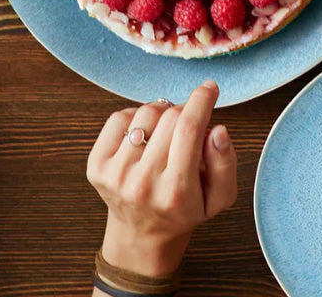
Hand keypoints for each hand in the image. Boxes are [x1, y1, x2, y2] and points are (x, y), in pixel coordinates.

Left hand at [86, 81, 236, 276]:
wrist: (142, 233)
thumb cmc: (183, 211)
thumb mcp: (218, 198)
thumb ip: (225, 163)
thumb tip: (217, 129)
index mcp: (176, 191)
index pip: (188, 129)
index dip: (201, 101)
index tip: (209, 88)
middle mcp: (142, 183)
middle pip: (168, 118)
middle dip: (184, 110)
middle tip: (188, 120)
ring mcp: (115, 174)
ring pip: (143, 114)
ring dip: (160, 114)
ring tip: (166, 130)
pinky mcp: (96, 165)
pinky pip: (118, 118)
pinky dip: (135, 117)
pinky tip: (145, 132)